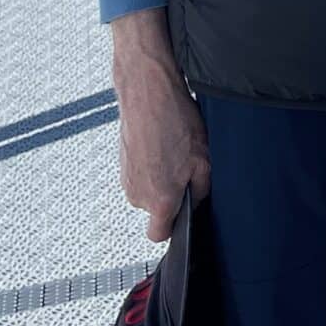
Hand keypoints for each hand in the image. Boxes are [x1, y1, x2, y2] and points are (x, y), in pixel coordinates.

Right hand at [111, 8, 210, 241]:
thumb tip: (199, 201)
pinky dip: (150, 163)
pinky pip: (140, 173)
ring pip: (148, 190)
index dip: (174, 226)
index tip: (184, 210)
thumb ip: (202, 189)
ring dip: (160, 176)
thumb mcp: (203, 158)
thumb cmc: (174, 120)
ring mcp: (126, 178)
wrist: (147, 91)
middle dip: (171, 194)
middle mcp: (138, 194)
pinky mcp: (121, 163)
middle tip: (184, 166)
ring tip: (172, 149)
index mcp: (160, 199)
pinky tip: (161, 142)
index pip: (160, 235)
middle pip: (156, 209)